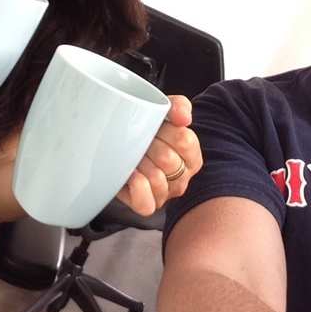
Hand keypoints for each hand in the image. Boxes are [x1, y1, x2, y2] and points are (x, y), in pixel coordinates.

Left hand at [117, 95, 202, 215]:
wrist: (119, 144)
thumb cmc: (147, 131)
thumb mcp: (165, 111)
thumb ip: (178, 106)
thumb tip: (183, 118)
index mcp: (192, 156)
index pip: (184, 140)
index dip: (164, 130)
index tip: (155, 126)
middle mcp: (182, 178)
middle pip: (168, 159)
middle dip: (149, 145)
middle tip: (141, 141)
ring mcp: (165, 194)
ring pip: (155, 178)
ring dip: (139, 162)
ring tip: (134, 156)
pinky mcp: (147, 205)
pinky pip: (146, 203)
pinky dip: (136, 187)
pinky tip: (130, 173)